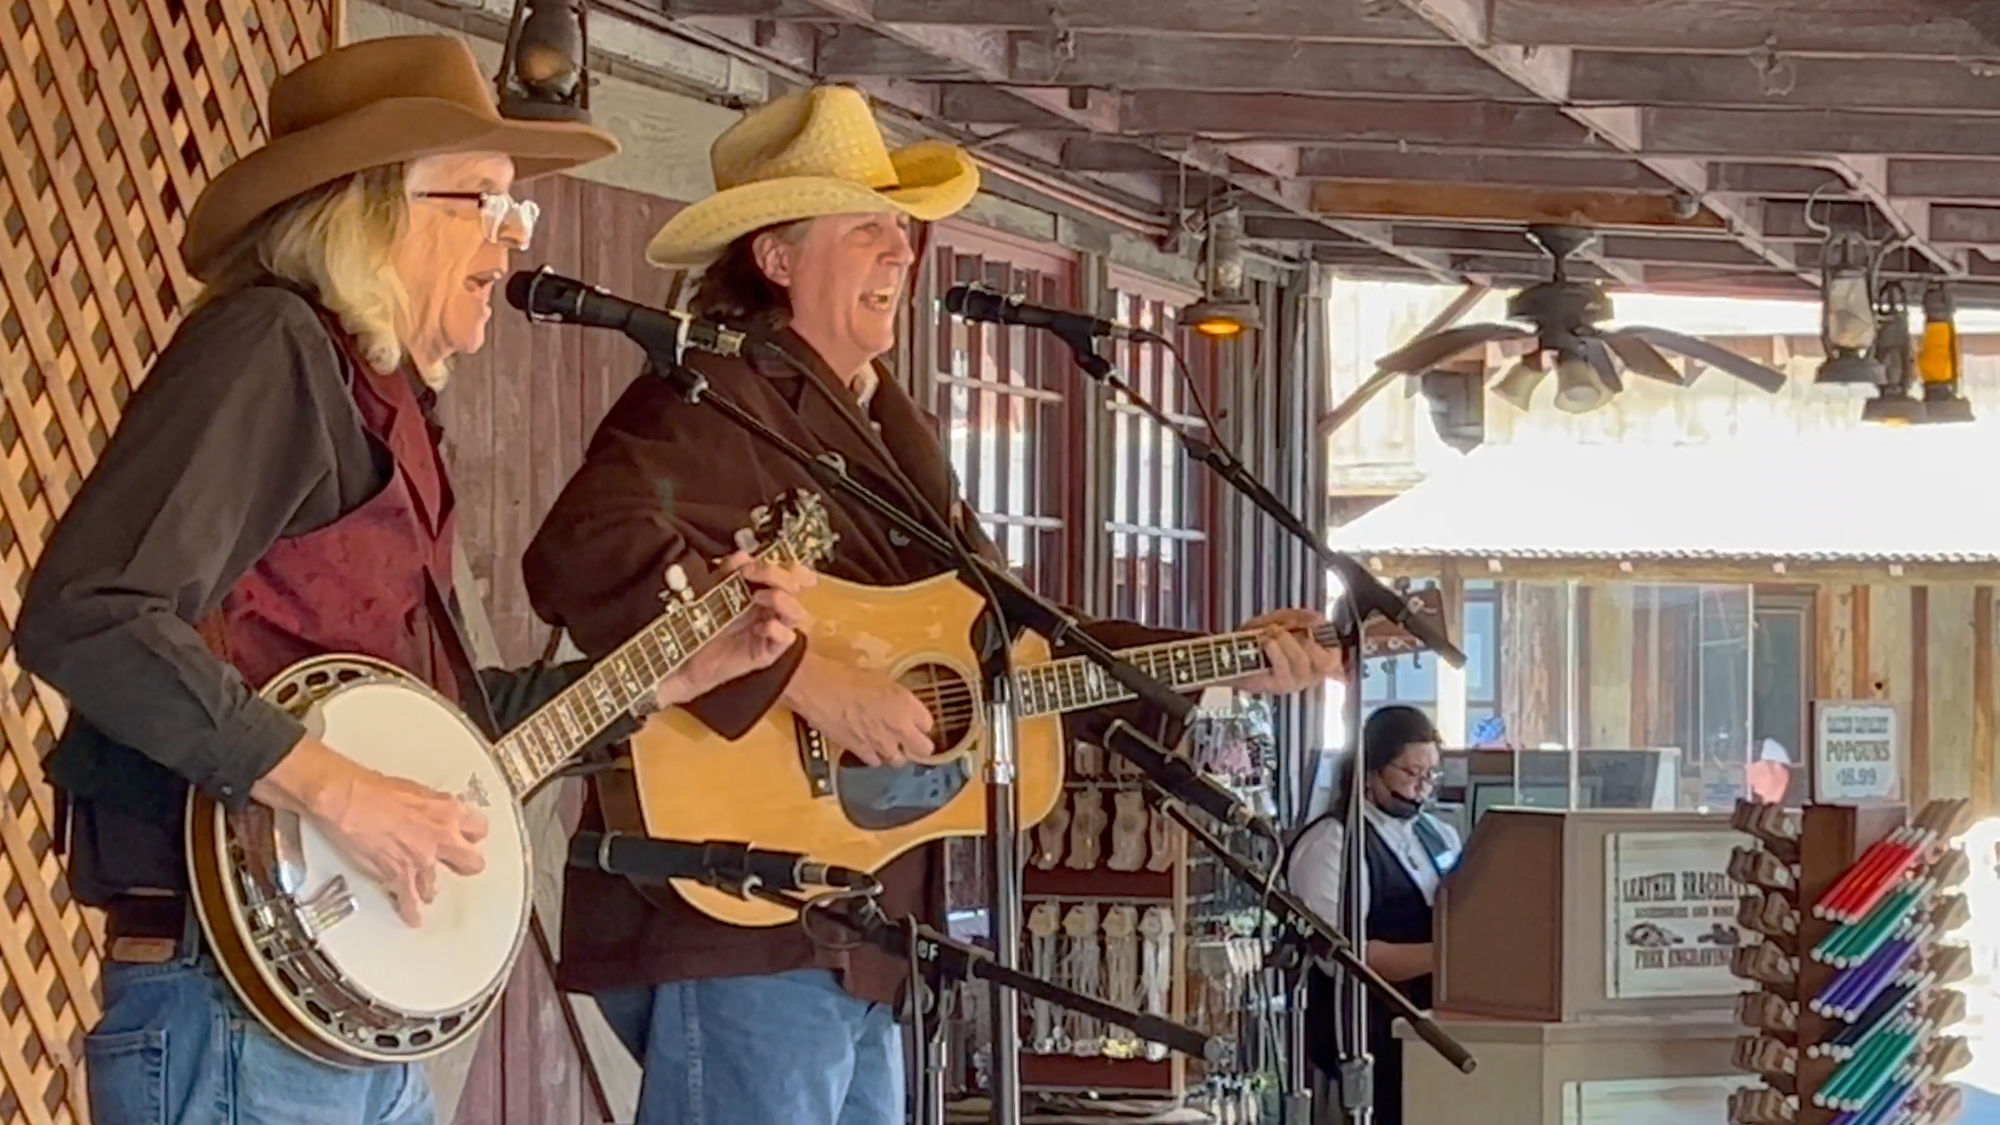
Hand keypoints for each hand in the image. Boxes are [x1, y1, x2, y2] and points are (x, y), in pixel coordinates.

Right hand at [253, 736, 486, 926]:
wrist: (347, 798)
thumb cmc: (372, 788)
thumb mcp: (415, 790)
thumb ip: (432, 808)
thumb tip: (433, 816)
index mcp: (448, 810)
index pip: (479, 829)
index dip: (472, 836)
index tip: (469, 839)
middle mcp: (442, 836)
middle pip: (472, 862)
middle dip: (465, 865)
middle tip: (459, 866)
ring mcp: (422, 858)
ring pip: (438, 884)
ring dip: (431, 888)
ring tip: (428, 893)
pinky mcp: (399, 873)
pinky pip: (410, 899)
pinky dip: (411, 911)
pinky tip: (413, 917)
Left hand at [654, 553, 814, 707]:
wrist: (686, 657)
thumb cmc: (702, 625)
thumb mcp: (713, 590)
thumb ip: (728, 571)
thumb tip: (744, 556)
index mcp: (765, 593)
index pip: (791, 575)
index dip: (788, 565)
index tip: (764, 560)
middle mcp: (773, 611)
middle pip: (796, 589)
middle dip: (778, 575)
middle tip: (752, 572)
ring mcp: (773, 632)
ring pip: (798, 613)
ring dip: (781, 599)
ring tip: (756, 597)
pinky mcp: (768, 653)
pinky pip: (788, 639)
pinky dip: (776, 629)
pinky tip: (758, 626)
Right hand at [781, 650, 934, 766]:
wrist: (819, 689)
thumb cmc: (845, 678)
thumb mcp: (882, 680)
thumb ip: (898, 699)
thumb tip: (902, 707)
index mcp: (907, 705)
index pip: (928, 724)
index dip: (921, 723)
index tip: (917, 722)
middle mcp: (899, 727)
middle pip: (924, 749)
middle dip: (919, 745)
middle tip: (912, 741)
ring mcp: (881, 743)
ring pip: (900, 760)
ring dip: (896, 752)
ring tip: (887, 743)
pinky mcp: (862, 753)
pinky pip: (876, 762)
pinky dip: (874, 756)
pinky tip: (869, 746)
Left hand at [1231, 607, 1340, 695]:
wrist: (1228, 652)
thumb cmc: (1257, 637)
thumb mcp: (1279, 620)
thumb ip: (1299, 617)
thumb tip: (1319, 618)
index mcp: (1315, 659)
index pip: (1337, 659)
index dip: (1333, 646)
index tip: (1315, 632)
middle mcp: (1310, 674)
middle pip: (1325, 661)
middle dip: (1305, 640)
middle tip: (1285, 631)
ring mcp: (1295, 682)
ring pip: (1302, 661)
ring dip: (1285, 642)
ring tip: (1270, 635)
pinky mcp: (1278, 687)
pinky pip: (1284, 668)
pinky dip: (1274, 650)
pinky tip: (1265, 642)